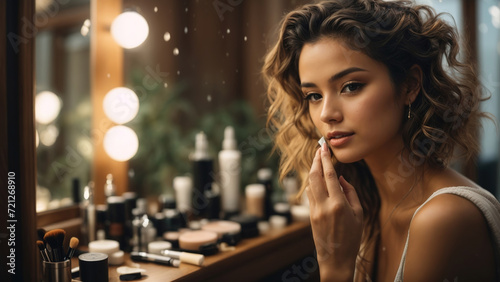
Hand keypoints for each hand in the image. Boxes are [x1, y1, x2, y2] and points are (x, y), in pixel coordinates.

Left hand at [306, 142, 363, 280]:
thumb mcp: (359, 214)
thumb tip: (339, 177)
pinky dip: (312, 183)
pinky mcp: (310, 215)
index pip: (329, 176)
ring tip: (317, 160)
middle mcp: (324, 206)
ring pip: (310, 184)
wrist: (336, 258)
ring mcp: (315, 210)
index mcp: (338, 205)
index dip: (325, 160)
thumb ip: (350, 192)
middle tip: (318, 149)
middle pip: (315, 176)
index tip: (324, 148)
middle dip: (316, 160)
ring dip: (313, 170)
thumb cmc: (352, 237)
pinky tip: (316, 178)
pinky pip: (310, 194)